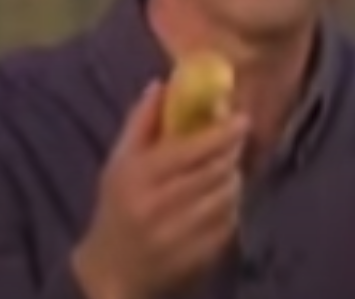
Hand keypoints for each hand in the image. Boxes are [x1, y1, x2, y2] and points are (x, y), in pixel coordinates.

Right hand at [72, 80, 248, 298]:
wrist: (112, 270)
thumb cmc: (116, 207)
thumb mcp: (119, 162)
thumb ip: (141, 122)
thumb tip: (162, 83)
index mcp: (138, 177)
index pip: (190, 150)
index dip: (221, 133)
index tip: (242, 119)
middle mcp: (159, 206)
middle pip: (213, 172)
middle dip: (232, 152)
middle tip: (238, 139)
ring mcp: (179, 235)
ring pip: (225, 197)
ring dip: (234, 178)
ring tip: (229, 168)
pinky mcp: (196, 256)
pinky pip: (228, 224)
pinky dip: (232, 207)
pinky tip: (223, 199)